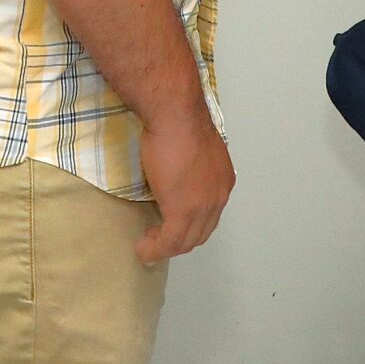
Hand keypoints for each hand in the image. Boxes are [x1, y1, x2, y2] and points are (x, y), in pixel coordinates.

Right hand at [135, 101, 234, 265]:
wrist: (175, 115)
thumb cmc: (180, 122)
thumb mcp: (194, 149)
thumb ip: (191, 167)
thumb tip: (178, 174)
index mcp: (222, 181)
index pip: (209, 214)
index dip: (190, 224)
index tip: (169, 223)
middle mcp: (218, 197)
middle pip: (200, 232)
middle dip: (179, 240)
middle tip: (157, 238)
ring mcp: (203, 206)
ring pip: (185, 241)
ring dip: (165, 248)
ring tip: (147, 244)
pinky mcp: (182, 211)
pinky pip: (169, 242)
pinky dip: (155, 250)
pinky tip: (142, 249)